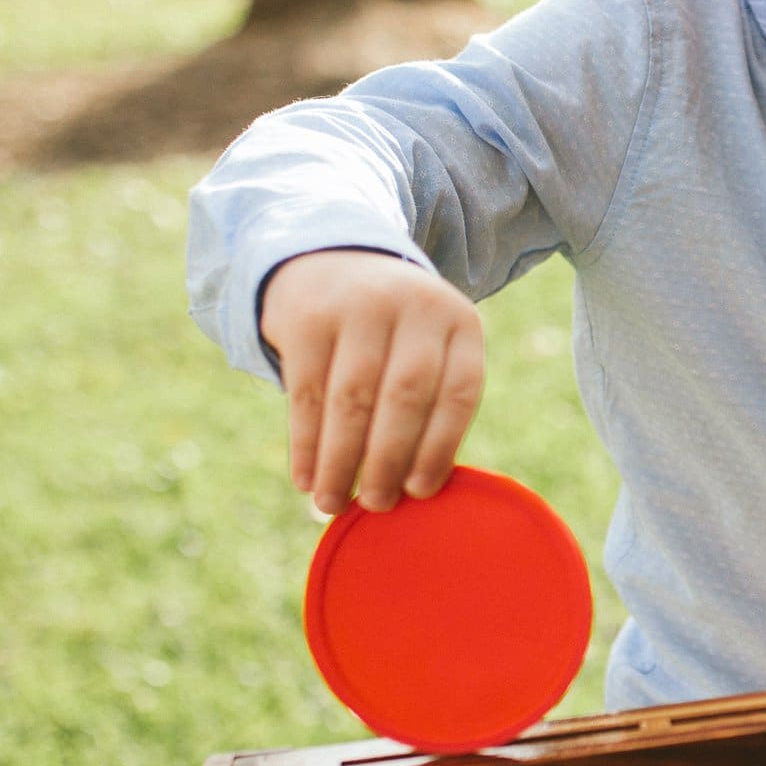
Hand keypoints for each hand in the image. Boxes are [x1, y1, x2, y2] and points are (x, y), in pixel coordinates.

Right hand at [259, 249, 484, 515]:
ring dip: (341, 462)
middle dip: (388, 460)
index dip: (440, 447)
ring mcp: (359, 306)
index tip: (421, 493)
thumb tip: (412, 492)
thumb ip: (430, 406)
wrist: (332, 260)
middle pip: (405, 397)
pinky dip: (306, 444)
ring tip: (332, 503)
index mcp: (459, 320)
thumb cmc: (393, 333)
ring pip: (351, 400)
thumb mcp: (428, 348)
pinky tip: (306, 478)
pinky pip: (306, 394)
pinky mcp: (308, 317)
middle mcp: (414, 305)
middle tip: (377, 505)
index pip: (459, 391)